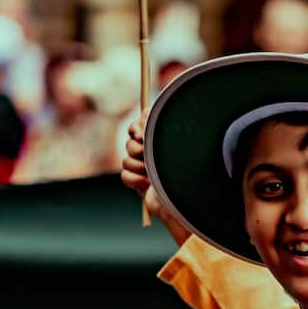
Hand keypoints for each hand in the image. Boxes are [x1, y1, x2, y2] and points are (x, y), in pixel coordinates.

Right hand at [120, 115, 190, 244]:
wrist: (183, 197)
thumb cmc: (182, 167)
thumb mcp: (167, 139)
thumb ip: (153, 122)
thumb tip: (145, 111)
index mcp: (163, 140)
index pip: (140, 127)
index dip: (136, 128)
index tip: (140, 133)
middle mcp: (155, 153)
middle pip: (130, 142)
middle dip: (135, 148)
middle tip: (145, 153)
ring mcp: (147, 169)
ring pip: (126, 159)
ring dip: (135, 165)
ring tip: (149, 174)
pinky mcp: (140, 185)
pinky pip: (125, 175)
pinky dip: (133, 179)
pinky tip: (145, 184)